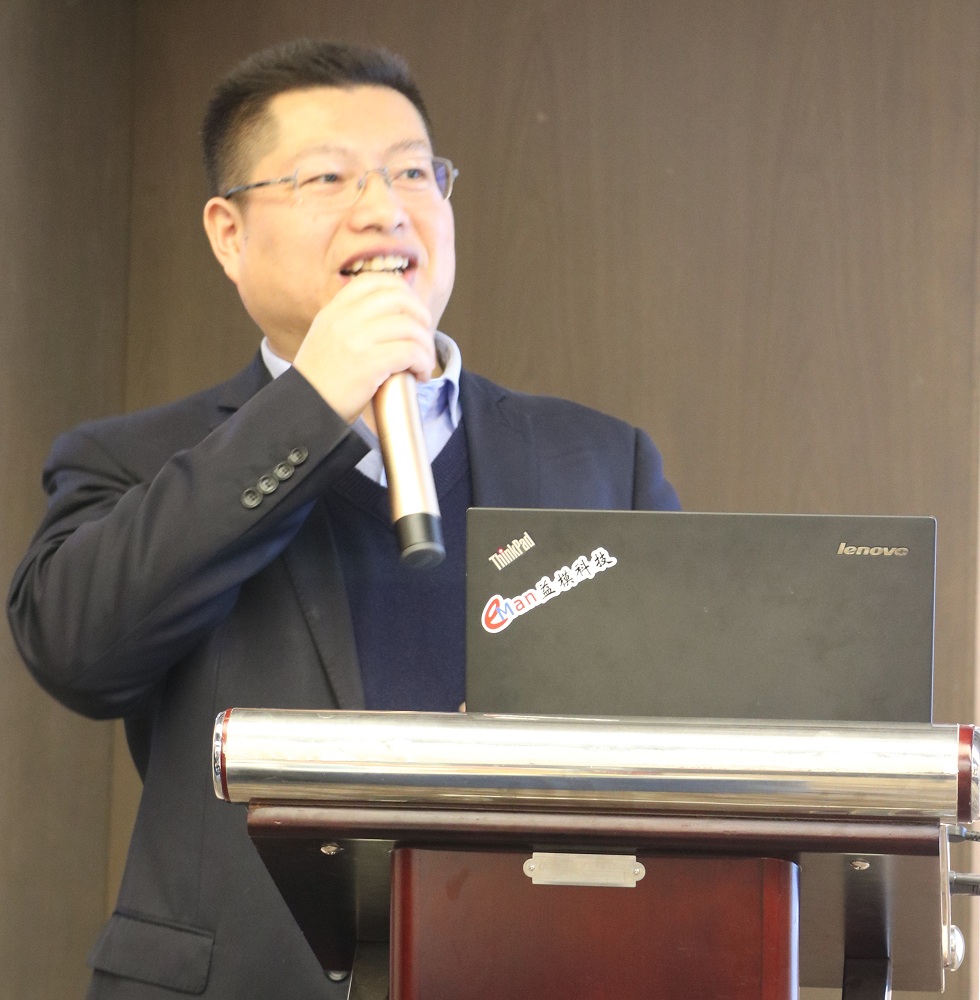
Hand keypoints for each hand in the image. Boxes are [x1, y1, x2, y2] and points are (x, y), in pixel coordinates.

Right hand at [292, 273, 435, 423]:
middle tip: (424, 336)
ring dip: (425, 345)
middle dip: (421, 315)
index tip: (411, 309)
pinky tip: (420, 373)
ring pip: (410, 327)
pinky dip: (423, 362)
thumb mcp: (327, 337)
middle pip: (398, 298)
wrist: (307, 408)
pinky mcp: (369, 363)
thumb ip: (351, 321)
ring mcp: (357, 339)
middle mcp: (344, 319)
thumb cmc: (322, 380)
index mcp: (334, 310)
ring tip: (424, 362)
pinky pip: (410, 352)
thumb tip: (393, 316)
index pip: (374, 280)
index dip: (401, 290)